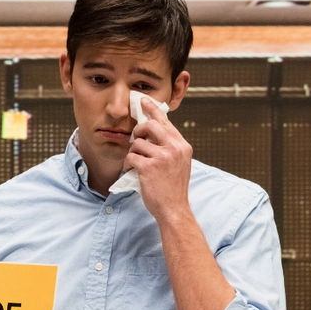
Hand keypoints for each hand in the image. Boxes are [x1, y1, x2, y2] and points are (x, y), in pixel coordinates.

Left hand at [124, 96, 192, 221]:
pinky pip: (131, 157)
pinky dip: (128, 164)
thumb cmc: (173, 189)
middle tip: (135, 139)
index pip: (166, 122)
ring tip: (136, 165)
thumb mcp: (178, 164)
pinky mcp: (150, 167)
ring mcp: (163, 157)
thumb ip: (169, 148)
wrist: (174, 209)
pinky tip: (132, 171)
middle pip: (150, 125)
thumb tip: (152, 134)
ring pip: (138, 143)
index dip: (152, 110)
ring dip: (133, 154)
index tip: (143, 100)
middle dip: (138, 130)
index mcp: (182, 146)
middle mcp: (175, 148)